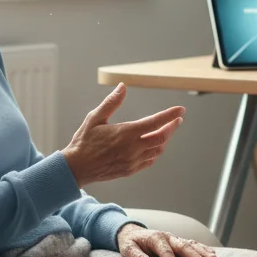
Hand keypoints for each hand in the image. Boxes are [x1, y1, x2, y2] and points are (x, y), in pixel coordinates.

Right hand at [62, 84, 184, 187]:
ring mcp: (132, 161)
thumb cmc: (84, 141)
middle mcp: (132, 148)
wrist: (76, 168)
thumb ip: (111, 102)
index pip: (155, 122)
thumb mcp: (95, 118)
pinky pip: (149, 161)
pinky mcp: (130, 170)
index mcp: (126, 133)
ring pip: (157, 150)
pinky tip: (154, 146)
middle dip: (172, 127)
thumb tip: (122, 86)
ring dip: (164, 139)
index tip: (180, 110)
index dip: (170, 115)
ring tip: (166, 130)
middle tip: (177, 120)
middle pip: (162, 137)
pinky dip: (155, 152)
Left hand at [116, 223, 218, 256]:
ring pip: (191, 245)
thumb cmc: (130, 243)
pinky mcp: (179, 242)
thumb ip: (136, 255)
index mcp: (155, 237)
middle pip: (183, 246)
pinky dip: (203, 249)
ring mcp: (175, 238)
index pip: (165, 249)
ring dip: (202, 252)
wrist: (132, 232)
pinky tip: (213, 255)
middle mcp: (168, 236)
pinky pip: (193, 244)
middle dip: (195, 256)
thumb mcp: (127, 249)